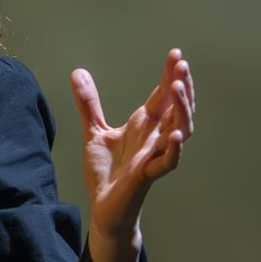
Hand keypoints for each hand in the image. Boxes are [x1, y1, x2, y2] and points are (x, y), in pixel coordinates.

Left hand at [70, 49, 193, 261]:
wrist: (102, 207)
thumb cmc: (106, 172)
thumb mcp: (94, 132)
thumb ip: (89, 103)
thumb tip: (78, 72)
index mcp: (144, 125)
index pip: (162, 96)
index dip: (170, 75)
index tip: (175, 53)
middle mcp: (154, 138)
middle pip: (177, 109)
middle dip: (182, 88)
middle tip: (181, 65)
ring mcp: (154, 156)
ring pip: (179, 131)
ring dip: (182, 111)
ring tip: (179, 89)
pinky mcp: (148, 175)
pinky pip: (168, 163)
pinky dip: (173, 150)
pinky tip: (175, 136)